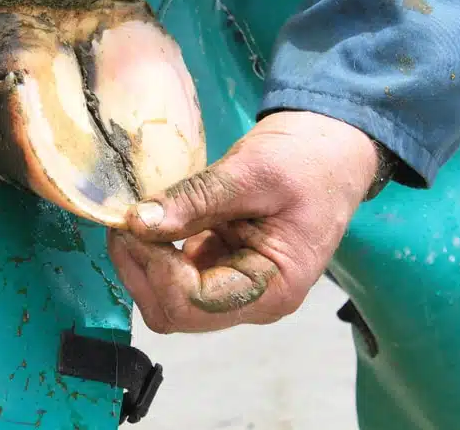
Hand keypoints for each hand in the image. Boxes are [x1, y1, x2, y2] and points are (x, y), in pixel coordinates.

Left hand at [107, 111, 379, 332]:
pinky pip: (174, 274)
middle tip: (127, 218)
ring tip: (137, 215)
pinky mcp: (221, 266)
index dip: (154, 267)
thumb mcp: (250, 172)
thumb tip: (137, 223)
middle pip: (173, 311)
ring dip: (143, 260)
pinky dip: (154, 250)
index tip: (136, 221)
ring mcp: (235, 286)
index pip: (189, 304)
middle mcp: (251, 300)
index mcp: (271, 289)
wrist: (332, 148)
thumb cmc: (308, 160)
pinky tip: (154, 217)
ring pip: (167, 298)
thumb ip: (196, 200)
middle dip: (141, 268)